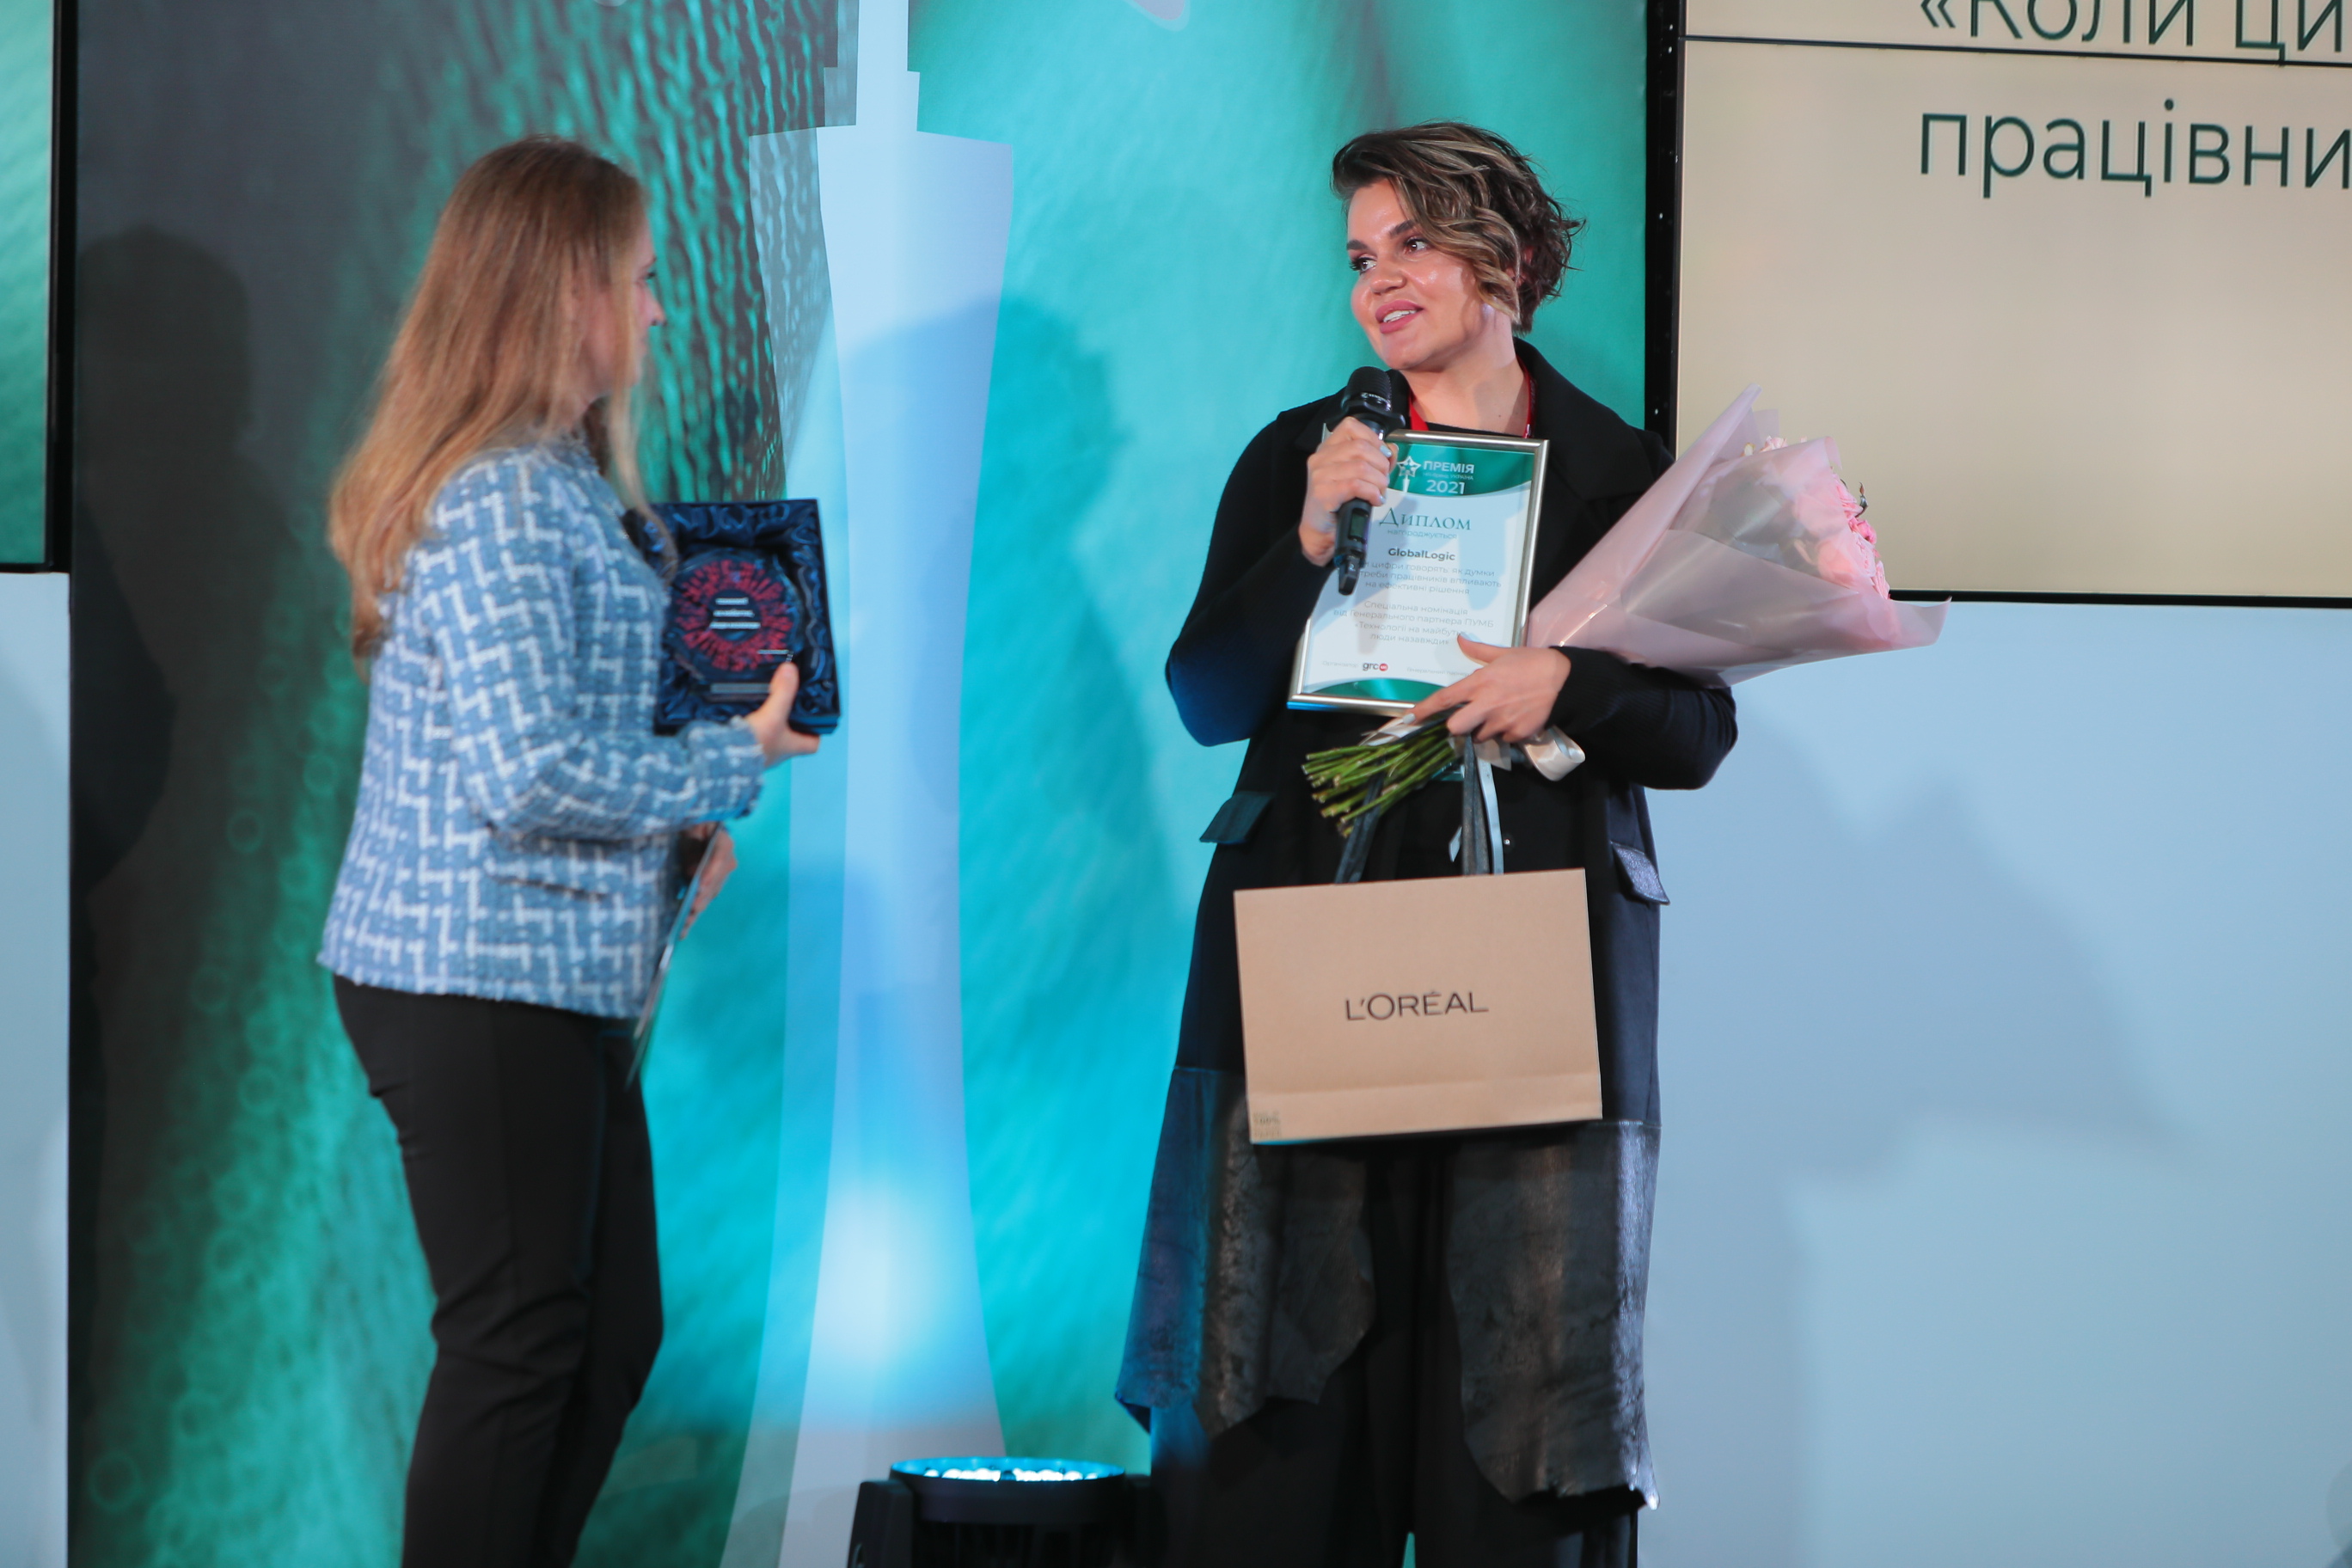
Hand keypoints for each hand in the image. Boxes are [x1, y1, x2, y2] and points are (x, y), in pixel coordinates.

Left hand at [680, 824, 734, 934]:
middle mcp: (725, 859)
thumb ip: (692, 837)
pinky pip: (701, 901)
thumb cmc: (686, 823)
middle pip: (717, 880)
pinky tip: (682, 930)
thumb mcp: (688, 824)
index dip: (712, 871)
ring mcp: (717, 875)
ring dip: (697, 909)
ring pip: (710, 894)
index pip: (721, 855)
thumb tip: (694, 865)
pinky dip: (691, 915)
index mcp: (722, 839)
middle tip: (692, 908)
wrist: (684, 830)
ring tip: (684, 922)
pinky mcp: (706, 886)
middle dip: (704, 895)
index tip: (699, 884)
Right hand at [745, 660, 820, 764]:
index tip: (814, 715)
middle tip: (788, 700)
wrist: (724, 758)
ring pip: (772, 732)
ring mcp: (761, 751)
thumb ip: (783, 692)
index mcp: (791, 747)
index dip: (816, 730)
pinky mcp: (745, 746)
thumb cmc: (755, 744)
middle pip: (792, 734)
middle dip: (790, 718)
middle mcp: (778, 752)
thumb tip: (790, 669)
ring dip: (770, 718)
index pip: (812, 743)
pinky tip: (747, 707)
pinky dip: (752, 720)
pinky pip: (753, 732)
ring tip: (768, 698)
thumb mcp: (774, 715)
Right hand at [1297, 416, 1394, 565]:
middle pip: (1360, 447)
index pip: (1351, 426)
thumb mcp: (1358, 477)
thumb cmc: (1339, 504)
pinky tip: (1374, 500)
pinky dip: (1372, 493)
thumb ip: (1375, 460)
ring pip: (1361, 466)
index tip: (1382, 456)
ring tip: (1379, 492)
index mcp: (1328, 449)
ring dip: (1378, 481)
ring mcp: (1320, 475)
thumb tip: (1392, 450)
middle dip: (1380, 465)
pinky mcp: (1323, 493)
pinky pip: (1356, 485)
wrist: (1320, 532)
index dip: (1373, 439)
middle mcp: (1321, 458)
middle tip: (1383, 481)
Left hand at [1413, 637, 1569, 744]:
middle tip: (1468, 719)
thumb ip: (1478, 650)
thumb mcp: (1503, 653)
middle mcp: (1486, 705)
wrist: (1564, 679)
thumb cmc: (1532, 663)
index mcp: (1479, 683)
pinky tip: (1515, 719)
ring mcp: (1501, 722)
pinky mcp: (1517, 734)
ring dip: (1484, 730)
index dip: (1424, 710)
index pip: (1444, 699)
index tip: (1411, 718)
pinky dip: (1505, 733)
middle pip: (1455, 728)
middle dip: (1457, 728)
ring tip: (1499, 715)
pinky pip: (1503, 739)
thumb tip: (1460, 638)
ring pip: (1480, 736)